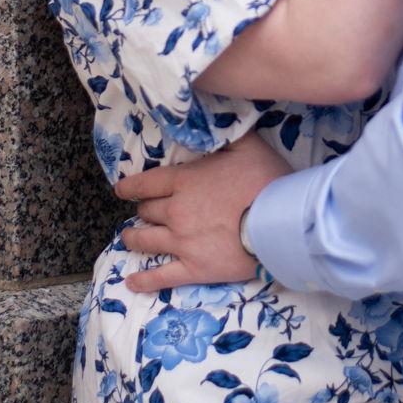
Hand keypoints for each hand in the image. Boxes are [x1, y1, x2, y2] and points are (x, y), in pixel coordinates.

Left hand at [114, 134, 290, 293]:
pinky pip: (161, 277)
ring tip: (129, 238)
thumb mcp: (248, 145)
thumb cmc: (266, 181)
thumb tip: (216, 120)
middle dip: (144, 211)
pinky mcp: (194, 269)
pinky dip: (144, 280)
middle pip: (147, 212)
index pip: (146, 183)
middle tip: (146, 213)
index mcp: (184, 181)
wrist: (281, 223)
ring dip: (134, 238)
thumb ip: (226, 134)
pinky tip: (132, 282)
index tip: (121, 189)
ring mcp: (182, 242)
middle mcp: (175, 212)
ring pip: (146, 241)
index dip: (131, 186)